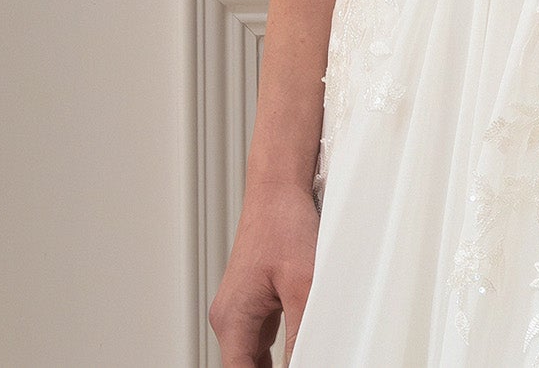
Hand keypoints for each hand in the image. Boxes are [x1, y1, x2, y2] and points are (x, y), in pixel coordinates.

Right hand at [208, 176, 318, 364]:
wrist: (279, 188)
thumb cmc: (283, 224)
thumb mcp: (302, 283)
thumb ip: (302, 329)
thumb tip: (308, 358)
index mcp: (233, 320)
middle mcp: (230, 317)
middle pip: (245, 367)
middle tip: (304, 361)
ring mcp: (240, 307)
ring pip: (253, 355)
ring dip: (273, 365)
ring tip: (304, 358)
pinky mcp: (253, 298)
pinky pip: (261, 335)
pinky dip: (278, 348)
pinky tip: (299, 348)